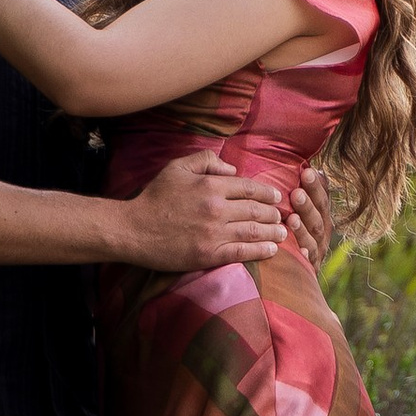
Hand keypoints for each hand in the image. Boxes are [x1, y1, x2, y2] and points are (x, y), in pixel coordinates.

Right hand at [113, 149, 286, 276]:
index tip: (276, 197)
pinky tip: (272, 250)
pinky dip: (261, 251)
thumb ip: (206, 161)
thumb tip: (232, 169)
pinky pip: (242, 252)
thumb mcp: (177, 168)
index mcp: (211, 186)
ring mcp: (214, 233)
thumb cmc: (154, 197)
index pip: (249, 187)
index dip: (267, 192)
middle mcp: (216, 209)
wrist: (133, 230)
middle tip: (281, 216)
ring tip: (282, 233)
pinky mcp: (209, 254)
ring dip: (273, 232)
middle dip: (273, 213)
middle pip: (256, 210)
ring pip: (254, 231)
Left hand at [287, 164, 334, 275]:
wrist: (291, 274)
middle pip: (318, 217)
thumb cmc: (289, 230)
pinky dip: (305, 256)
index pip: (321, 197)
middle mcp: (321, 232)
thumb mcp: (297, 208)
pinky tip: (299, 251)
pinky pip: (309, 263)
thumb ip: (300, 190)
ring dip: (303, 228)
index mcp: (320, 214)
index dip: (316, 186)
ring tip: (291, 219)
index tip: (307, 171)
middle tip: (297, 192)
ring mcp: (317, 251)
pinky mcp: (311, 269)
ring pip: (313, 238)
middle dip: (308, 204)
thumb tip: (305, 163)